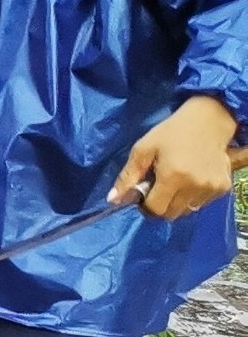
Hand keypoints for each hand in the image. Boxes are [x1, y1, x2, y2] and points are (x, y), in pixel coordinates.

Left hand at [110, 95, 239, 219]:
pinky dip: (193, 197)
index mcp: (173, 177)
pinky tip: (191, 178)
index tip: (144, 193)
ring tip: (176, 179)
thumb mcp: (143, 148)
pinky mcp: (223, 189)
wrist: (208, 122)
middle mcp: (195, 187)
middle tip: (159, 185)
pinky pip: (202, 204)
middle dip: (160, 205)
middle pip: (171, 214)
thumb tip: (112, 200)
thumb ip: (128, 176)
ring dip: (177, 202)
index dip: (146, 205)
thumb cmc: (171, 132)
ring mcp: (212, 189)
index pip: (156, 210)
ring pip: (187, 211)